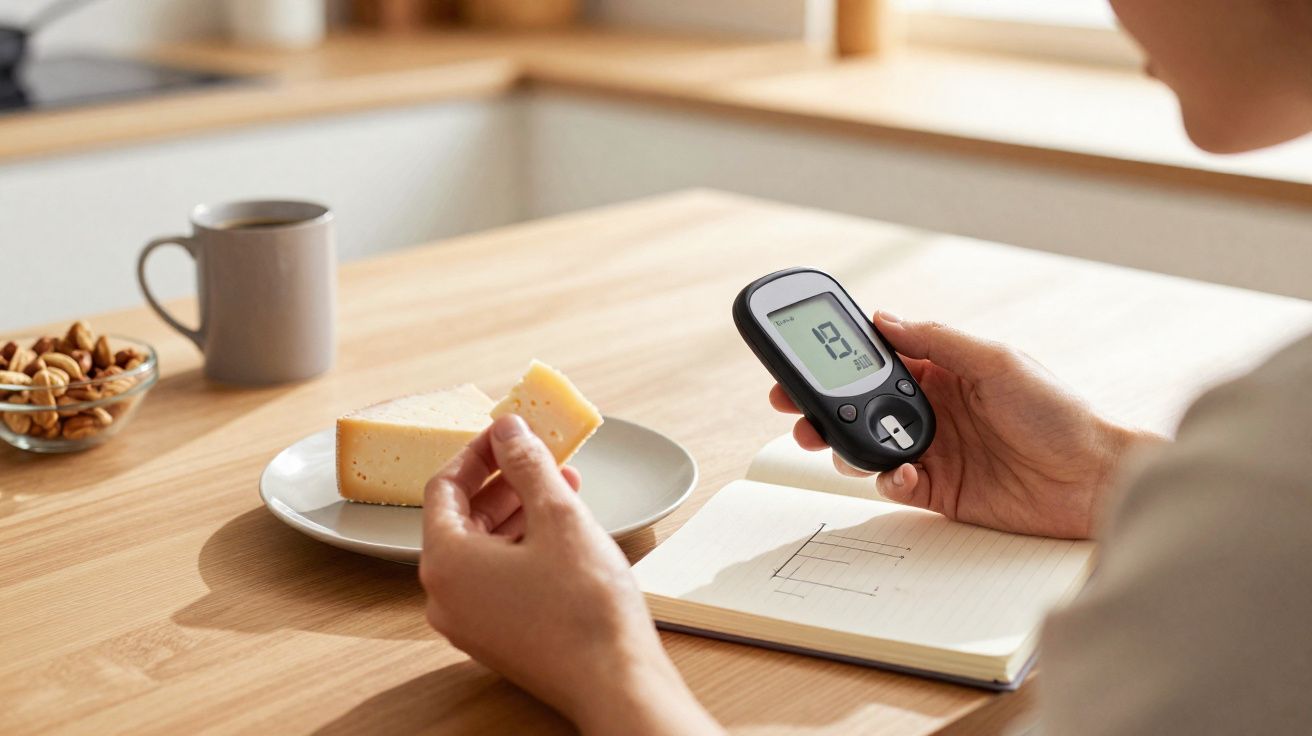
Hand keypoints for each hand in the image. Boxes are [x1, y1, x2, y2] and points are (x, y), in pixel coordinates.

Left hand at [421, 414, 720, 735]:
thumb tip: (508, 431)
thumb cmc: (585, 608)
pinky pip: (496, 579)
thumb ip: (527, 465)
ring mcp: (470, 622)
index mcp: (446, 562)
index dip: (477, 453)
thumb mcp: (559, 517)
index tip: (507, 433)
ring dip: (519, 512)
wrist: (615, 682)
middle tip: (538, 455)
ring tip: (562, 488)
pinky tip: (562, 531)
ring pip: (482, 550)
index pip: (444, 488)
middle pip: (462, 519)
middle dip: (504, 482)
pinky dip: (522, 547)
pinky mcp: (497, 638)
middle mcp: (445, 596)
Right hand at [771, 313, 1159, 538]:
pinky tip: (899, 473)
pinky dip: (885, 479)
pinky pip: (893, 484)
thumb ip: (938, 341)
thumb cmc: (1059, 413)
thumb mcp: (998, 361)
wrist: (1093, 479)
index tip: (801, 356)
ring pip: (865, 445)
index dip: (837, 358)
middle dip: (820, 404)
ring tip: (836, 442)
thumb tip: (885, 318)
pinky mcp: (939, 490)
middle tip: (791, 406)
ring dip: (842, 444)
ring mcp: (933, 450)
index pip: (878, 358)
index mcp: (943, 371)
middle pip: (857, 404)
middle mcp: (932, 409)